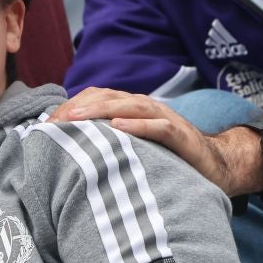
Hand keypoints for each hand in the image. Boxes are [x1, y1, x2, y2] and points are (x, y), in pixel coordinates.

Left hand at [52, 87, 250, 194]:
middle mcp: (145, 107)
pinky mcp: (180, 135)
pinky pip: (157, 126)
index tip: (46, 124)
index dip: (71, 106)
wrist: (216, 164)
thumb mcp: (134, 148)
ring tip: (76, 118)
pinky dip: (137, 126)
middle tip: (53, 122)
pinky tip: (117, 128)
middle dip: (78, 107)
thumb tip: (72, 151)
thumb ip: (109, 143)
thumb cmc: (169, 158)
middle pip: (107, 97)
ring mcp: (164, 118)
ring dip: (101, 110)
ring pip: (129, 106)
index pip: (96, 98)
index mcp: (131, 109)